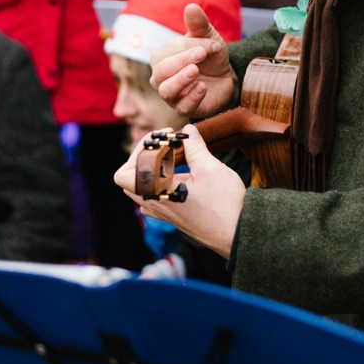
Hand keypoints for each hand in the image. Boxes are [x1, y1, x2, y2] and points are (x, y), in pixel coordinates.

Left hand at [114, 123, 245, 258]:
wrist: (238, 233)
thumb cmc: (224, 204)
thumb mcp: (210, 168)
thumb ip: (195, 147)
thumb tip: (188, 130)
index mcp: (157, 192)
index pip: (124, 174)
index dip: (138, 151)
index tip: (162, 140)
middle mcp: (155, 205)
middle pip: (129, 180)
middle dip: (143, 158)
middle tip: (164, 146)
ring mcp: (163, 214)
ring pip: (141, 189)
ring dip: (151, 170)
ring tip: (172, 158)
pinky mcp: (173, 217)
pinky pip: (153, 198)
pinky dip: (160, 183)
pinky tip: (178, 176)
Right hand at [150, 3, 235, 118]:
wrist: (225, 76)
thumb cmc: (209, 55)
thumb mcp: (207, 37)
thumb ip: (198, 24)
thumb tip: (191, 7)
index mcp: (162, 57)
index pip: (168, 51)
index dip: (187, 47)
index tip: (209, 44)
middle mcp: (161, 77)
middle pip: (162, 71)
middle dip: (181, 61)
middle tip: (201, 55)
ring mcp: (172, 95)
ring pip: (166, 91)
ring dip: (181, 80)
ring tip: (196, 71)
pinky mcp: (185, 109)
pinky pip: (182, 107)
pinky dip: (192, 97)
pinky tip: (203, 87)